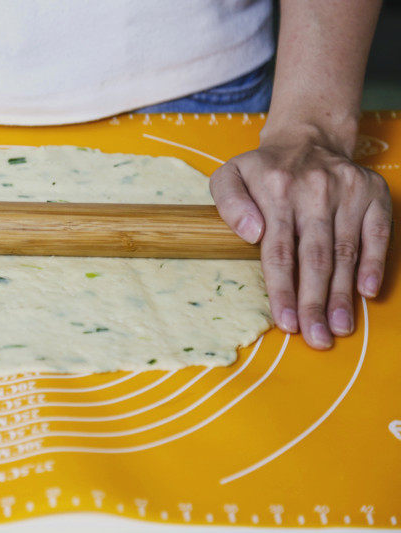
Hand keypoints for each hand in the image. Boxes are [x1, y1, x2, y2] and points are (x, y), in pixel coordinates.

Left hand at [210, 129, 391, 348]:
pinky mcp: (373, 193)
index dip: (283, 290)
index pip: (279, 251)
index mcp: (276, 189)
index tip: (286, 323)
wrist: (306, 139)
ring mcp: (348, 191)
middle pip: (315, 258)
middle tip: (317, 339)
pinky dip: (374, 263)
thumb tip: (250, 233)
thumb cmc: (262, 170)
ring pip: (346, 251)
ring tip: (339, 327)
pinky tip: (368, 293)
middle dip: (315, 303)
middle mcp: (314, 190)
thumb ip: (228, 202)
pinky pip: (377, 233)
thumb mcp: (229, 175)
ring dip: (343, 294)